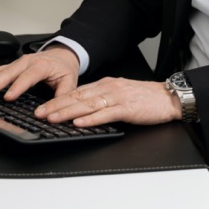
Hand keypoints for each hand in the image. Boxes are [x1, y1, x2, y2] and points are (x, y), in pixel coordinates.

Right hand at [0, 44, 80, 101]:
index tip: (8, 97)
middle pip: (8, 72)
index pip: (28, 76)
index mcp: (42, 65)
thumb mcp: (70, 82)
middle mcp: (27, 61)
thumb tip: (50, 112)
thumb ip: (62, 97)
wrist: (63, 54)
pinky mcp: (13, 65)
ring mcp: (18, 62)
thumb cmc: (64, 68)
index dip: (17, 87)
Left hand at [35, 78, 180, 127]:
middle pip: (77, 97)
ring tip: (53, 119)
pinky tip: (79, 123)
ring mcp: (118, 97)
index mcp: (106, 84)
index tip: (43, 107)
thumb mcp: (121, 94)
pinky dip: (91, 119)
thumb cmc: (146, 98)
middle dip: (56, 106)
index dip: (58, 100)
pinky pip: (106, 114)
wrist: (169, 98)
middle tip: (39, 114)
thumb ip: (103, 99)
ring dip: (68, 112)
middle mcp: (109, 88)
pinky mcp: (127, 108)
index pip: (77, 92)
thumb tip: (82, 110)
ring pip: (88, 105)